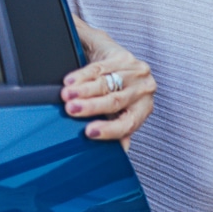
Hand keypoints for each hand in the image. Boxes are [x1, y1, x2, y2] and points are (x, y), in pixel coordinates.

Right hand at [61, 16, 155, 148]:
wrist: (111, 61)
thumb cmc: (114, 93)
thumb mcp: (116, 113)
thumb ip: (116, 130)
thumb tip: (116, 154)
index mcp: (143, 110)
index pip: (128, 124)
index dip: (109, 130)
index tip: (89, 132)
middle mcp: (145, 91)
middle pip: (116, 101)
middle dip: (91, 107)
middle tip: (72, 109)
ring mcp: (137, 73)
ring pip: (107, 83)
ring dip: (84, 90)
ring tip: (67, 95)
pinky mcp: (125, 57)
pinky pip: (101, 68)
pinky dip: (83, 75)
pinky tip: (70, 81)